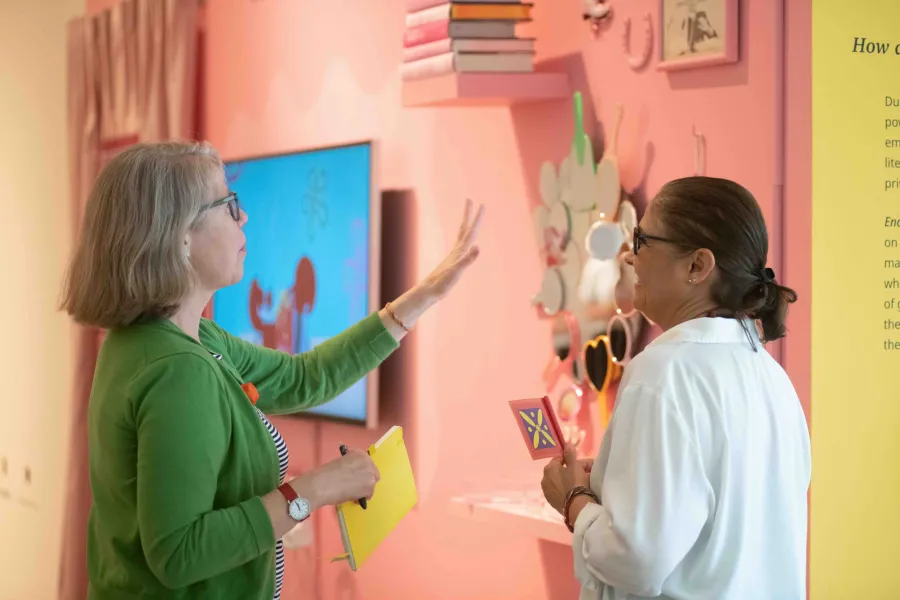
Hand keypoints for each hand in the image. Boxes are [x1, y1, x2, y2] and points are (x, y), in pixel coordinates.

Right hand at [302, 449, 379, 506]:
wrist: (322, 484)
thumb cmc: (326, 473)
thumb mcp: (341, 463)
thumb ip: (351, 467)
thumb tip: (354, 476)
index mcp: (359, 453)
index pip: (366, 463)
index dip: (361, 471)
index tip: (355, 477)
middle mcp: (367, 461)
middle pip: (373, 472)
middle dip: (366, 479)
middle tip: (356, 486)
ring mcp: (370, 474)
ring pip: (372, 483)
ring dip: (364, 488)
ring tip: (353, 493)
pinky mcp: (370, 487)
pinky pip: (369, 494)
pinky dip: (362, 497)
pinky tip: (353, 498)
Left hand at [380, 199, 484, 337]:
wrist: (428, 291)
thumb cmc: (442, 283)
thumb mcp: (456, 271)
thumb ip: (467, 259)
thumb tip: (478, 247)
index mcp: (459, 251)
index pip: (470, 230)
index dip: (476, 218)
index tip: (480, 203)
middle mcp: (457, 251)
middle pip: (465, 228)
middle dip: (469, 215)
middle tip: (471, 200)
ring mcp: (454, 256)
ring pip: (462, 236)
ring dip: (467, 225)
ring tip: (470, 218)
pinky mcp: (453, 263)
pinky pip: (461, 247)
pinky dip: (466, 242)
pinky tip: (467, 243)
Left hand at [540, 444, 591, 514]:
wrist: (576, 507)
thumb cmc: (576, 483)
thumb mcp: (575, 466)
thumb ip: (570, 454)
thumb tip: (567, 444)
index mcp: (549, 468)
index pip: (559, 458)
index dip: (570, 460)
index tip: (580, 464)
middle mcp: (544, 479)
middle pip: (559, 470)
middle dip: (570, 470)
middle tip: (583, 473)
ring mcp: (546, 491)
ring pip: (558, 481)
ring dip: (567, 480)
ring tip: (580, 483)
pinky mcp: (551, 501)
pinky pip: (559, 491)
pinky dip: (565, 490)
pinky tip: (574, 492)